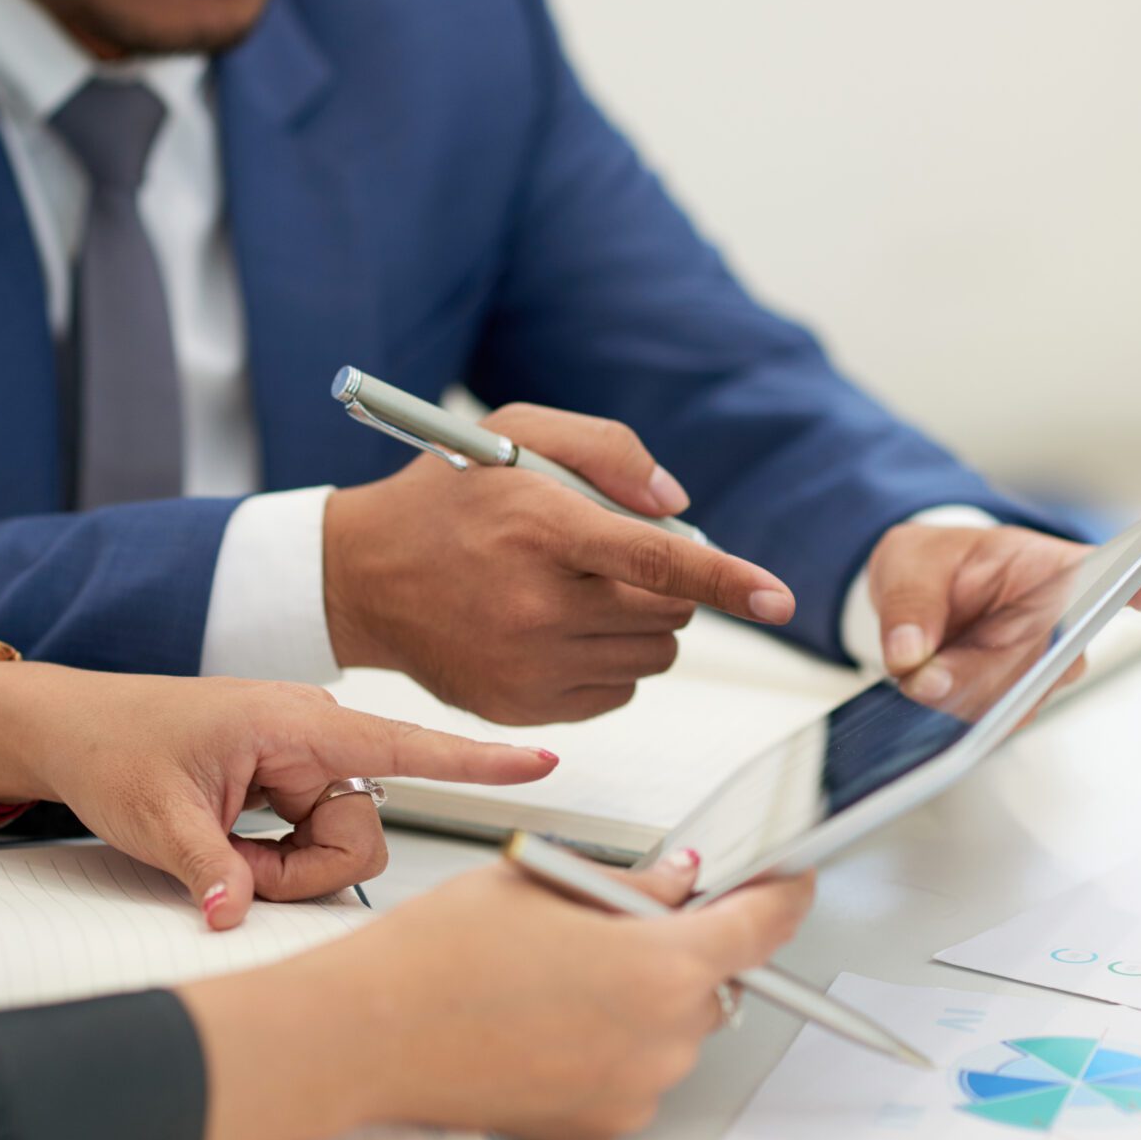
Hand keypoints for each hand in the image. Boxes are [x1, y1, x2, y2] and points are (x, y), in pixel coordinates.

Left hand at [0, 664, 555, 927]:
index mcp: (294, 724)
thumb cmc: (112, 746)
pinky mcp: (290, 780)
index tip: (541, 761)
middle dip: (303, 871)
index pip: (404, 745)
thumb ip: (210, 869)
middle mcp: (313, 736)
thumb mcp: (156, 818)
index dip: (476, 760)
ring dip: (282, 867)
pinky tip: (226, 841)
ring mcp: (302, 760)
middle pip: (360, 830)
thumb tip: (238, 915)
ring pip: (336, 841)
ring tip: (216, 850)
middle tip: (232, 875)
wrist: (69, 727)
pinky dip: (272, 857)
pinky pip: (310, 837)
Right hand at [178, 853, 815, 1139]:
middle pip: (713, 978)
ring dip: (643, 994)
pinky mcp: (603, 1123)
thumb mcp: (544, 881)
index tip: (790, 883)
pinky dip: (613, 1041)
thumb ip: (633, 884)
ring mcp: (635, 1088)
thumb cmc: (439, 954)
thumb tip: (680, 881)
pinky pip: (637, 1069)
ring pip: (672, 1025)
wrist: (368, 1034)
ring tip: (558, 971)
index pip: (760, 926)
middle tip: (613, 918)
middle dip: (681, 943)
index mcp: (659, 964)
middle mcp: (661, 1036)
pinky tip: (547, 1015)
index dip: (782, 896)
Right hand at [324, 404, 795, 723]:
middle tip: (615, 560)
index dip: (727, 579)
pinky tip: (557, 629)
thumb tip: (676, 504)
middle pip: (668, 614)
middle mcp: (537, 605)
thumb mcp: (517, 433)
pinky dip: (610, 662)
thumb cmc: (447, 497)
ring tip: (579, 592)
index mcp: (541, 529)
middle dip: (668, 586)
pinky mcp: (523, 707)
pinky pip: (617, 693)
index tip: (779, 599)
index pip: (658, 560)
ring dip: (642, 625)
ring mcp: (529, 665)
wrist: (361, 577)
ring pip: (651, 658)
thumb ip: (608, 450)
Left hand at [868, 523, 1140, 714]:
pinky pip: (996, 720)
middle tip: (927, 676)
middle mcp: (1060, 621)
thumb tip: (911, 655)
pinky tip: (930, 698)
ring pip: (1020, 698)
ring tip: (920, 678)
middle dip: (985, 673)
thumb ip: (912, 603)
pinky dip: (957, 714)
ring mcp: (1042, 667)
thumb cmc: (934, 565)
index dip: (1139, 581)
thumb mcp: (911, 562)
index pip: (1110, 571)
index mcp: (1049, 569)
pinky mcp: (1016, 701)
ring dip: (964, 696)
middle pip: (1054, 657)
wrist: (920, 596)